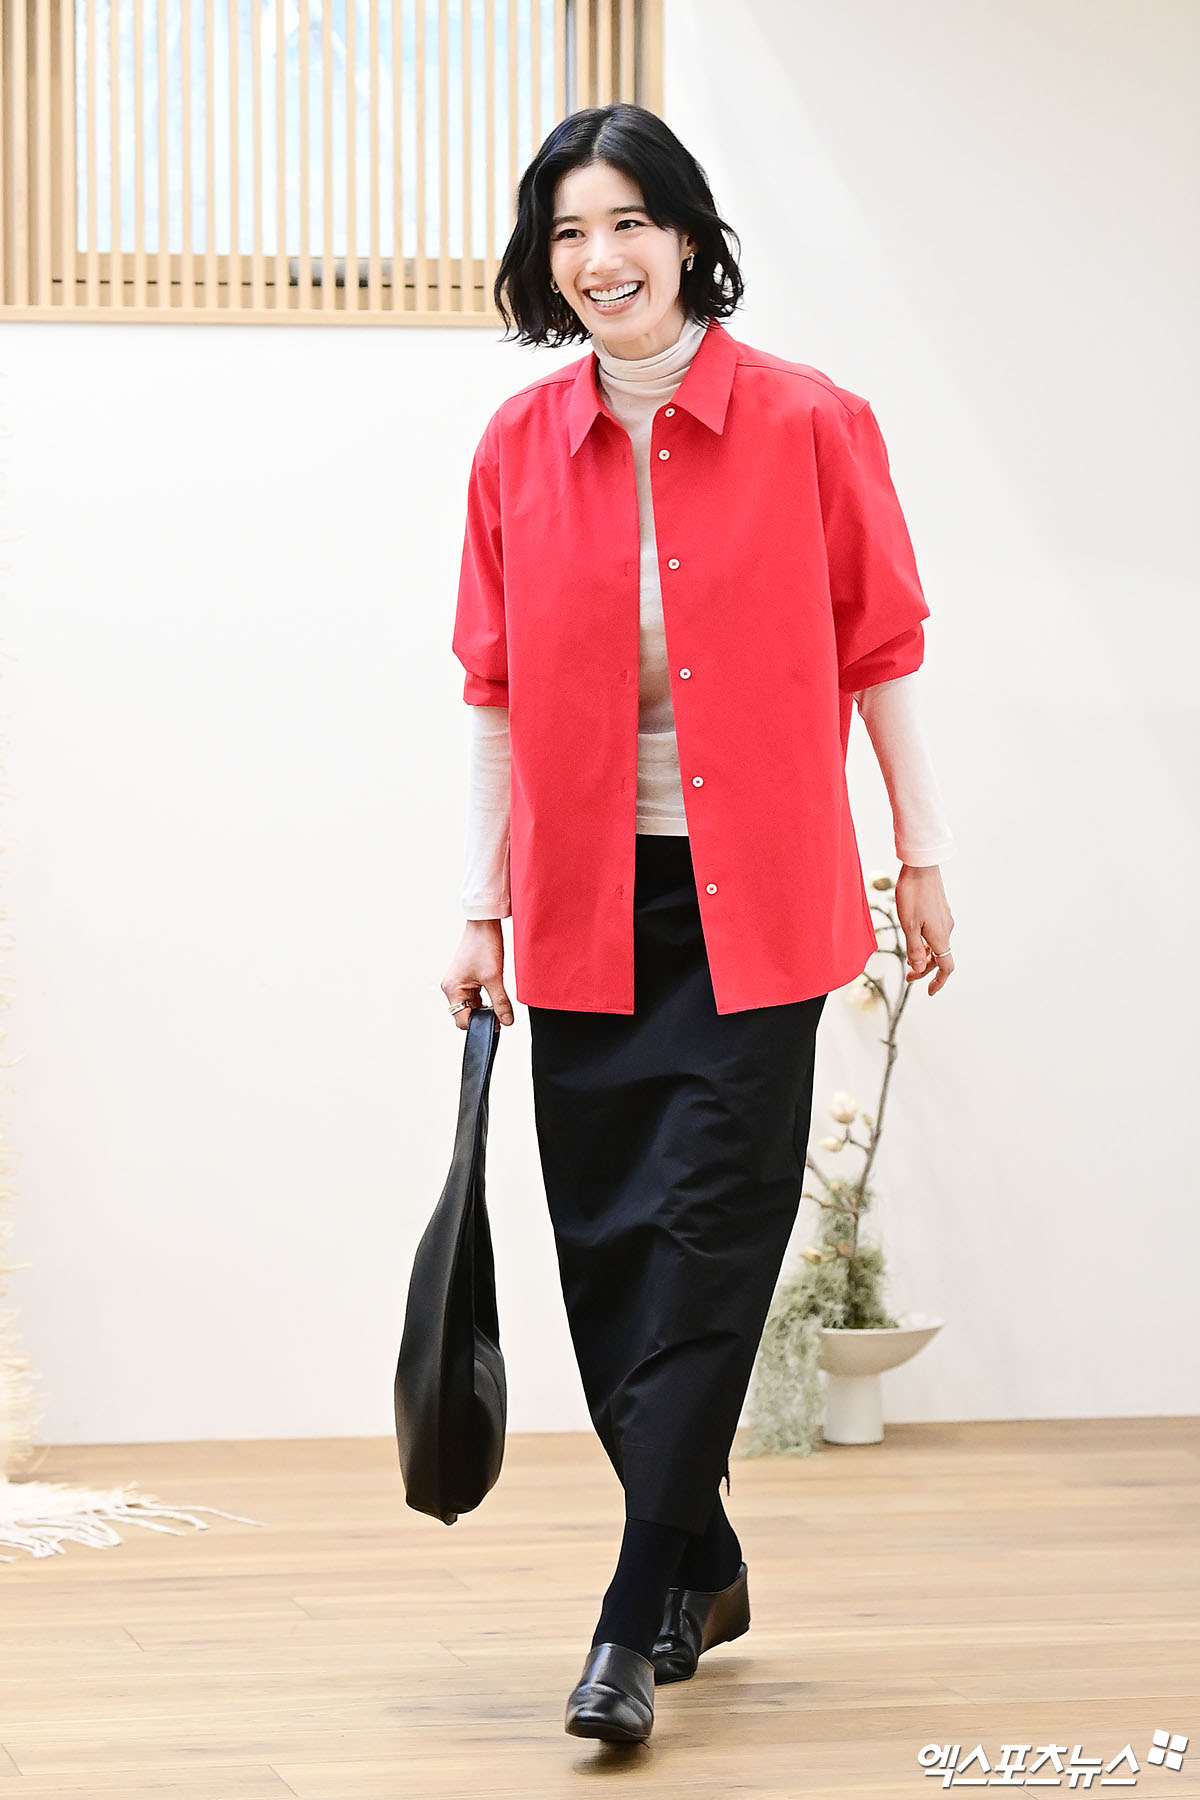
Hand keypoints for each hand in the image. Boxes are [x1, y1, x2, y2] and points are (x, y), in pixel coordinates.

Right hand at [441, 919, 515, 1028]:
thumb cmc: (484, 945)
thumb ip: (501, 1002)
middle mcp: (451, 987)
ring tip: (498, 999)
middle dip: (482, 1016)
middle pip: (465, 1014)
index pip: (462, 1021)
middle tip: (501, 1012)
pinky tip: (495, 993)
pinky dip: (484, 999)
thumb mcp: (495, 977)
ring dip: (484, 1007)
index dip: (480, 1025)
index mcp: (452, 989)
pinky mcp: (464, 978)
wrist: (484, 923)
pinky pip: (473, 996)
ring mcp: (457, 983)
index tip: (497, 1024)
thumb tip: (506, 1021)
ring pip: (471, 1006)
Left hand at [895, 865, 954, 994]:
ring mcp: (944, 919)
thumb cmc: (912, 894)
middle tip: (908, 976)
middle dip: (925, 970)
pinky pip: (935, 933)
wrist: (921, 867)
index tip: (929, 992)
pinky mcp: (940, 911)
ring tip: (909, 958)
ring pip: (937, 945)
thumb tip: (919, 968)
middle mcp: (946, 929)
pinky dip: (925, 942)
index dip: (939, 982)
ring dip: (924, 955)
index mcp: (940, 936)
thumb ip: (914, 949)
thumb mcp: (908, 925)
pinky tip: (913, 938)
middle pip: (940, 958)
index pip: (946, 967)